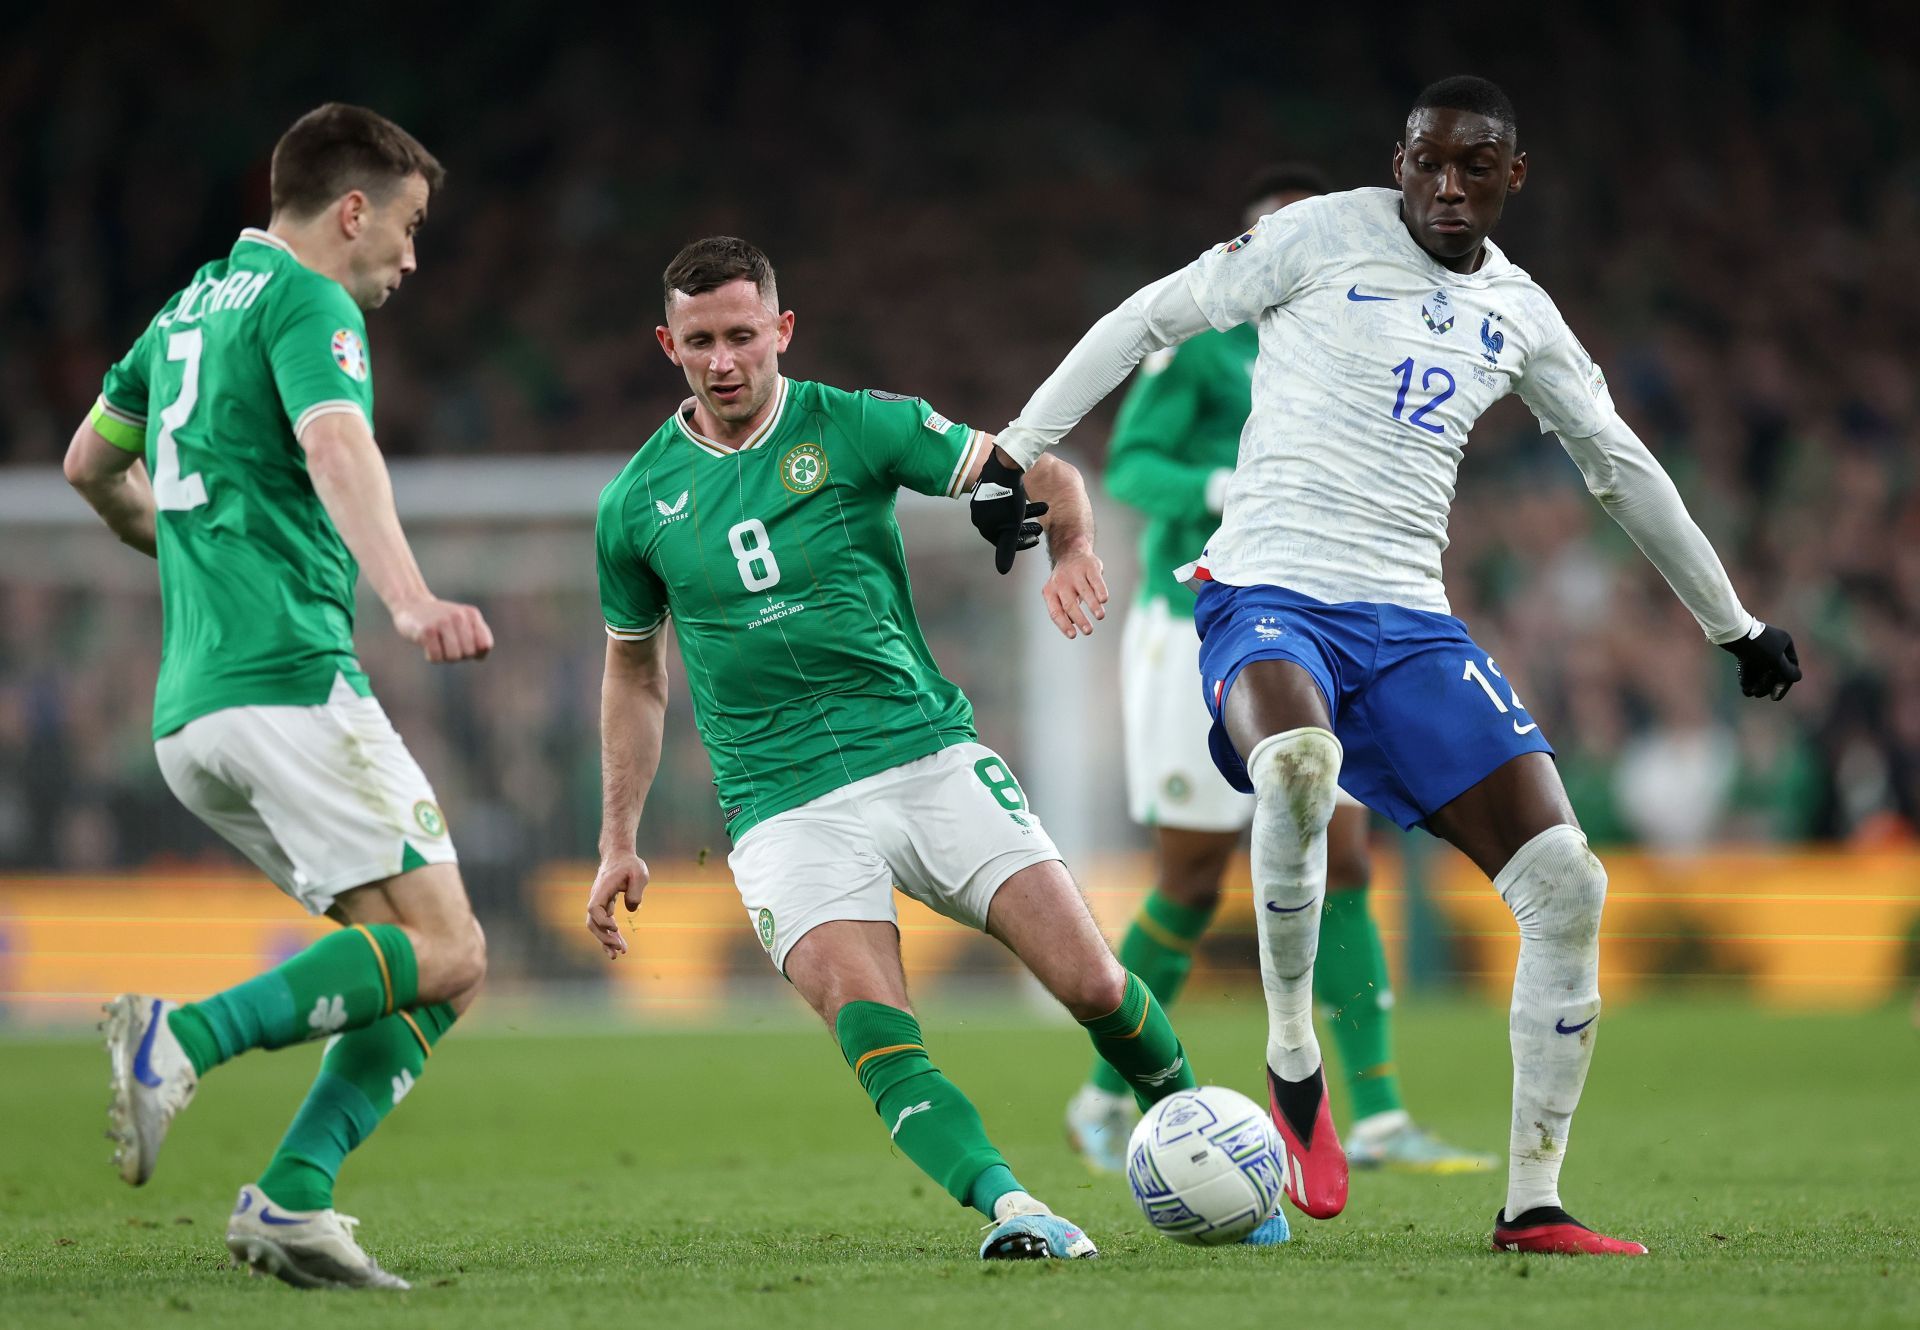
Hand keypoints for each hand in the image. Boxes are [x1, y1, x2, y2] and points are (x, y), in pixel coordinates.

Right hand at [393, 596, 494, 662]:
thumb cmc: (440, 621)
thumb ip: (476, 637)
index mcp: (471, 614)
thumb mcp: (462, 622)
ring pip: (453, 657)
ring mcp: (443, 622)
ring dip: (444, 657)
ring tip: (438, 645)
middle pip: (469, 653)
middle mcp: (459, 616)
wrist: (410, 605)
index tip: (465, 648)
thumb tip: (480, 657)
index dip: (477, 653)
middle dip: (459, 656)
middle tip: (447, 645)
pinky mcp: (427, 630)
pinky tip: (427, 645)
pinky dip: (432, 657)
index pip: (485, 644)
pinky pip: (436, 657)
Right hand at [586, 853, 649, 958]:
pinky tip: (618, 948)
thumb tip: (631, 909)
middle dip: (604, 937)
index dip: (602, 920)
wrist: (619, 856)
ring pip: (596, 926)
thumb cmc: (630, 864)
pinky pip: (603, 925)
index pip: (594, 908)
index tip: (616, 927)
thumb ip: (636, 890)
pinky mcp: (605, 907)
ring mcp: (599, 903)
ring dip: (605, 941)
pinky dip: (609, 936)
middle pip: (592, 922)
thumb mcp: (639, 873)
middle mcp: (597, 897)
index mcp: (603, 888)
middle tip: (619, 948)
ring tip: (618, 954)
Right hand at [969, 452, 1048, 574]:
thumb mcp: (1011, 527)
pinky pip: (1006, 501)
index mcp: (984, 527)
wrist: (1003, 467)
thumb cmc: (1007, 499)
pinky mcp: (989, 488)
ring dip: (1027, 514)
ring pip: (1008, 513)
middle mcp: (980, 515)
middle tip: (1040, 528)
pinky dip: (1019, 504)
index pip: (1003, 542)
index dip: (1022, 543)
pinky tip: (1030, 498)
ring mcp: (983, 501)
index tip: (1036, 540)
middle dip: (1025, 529)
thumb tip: (1002, 571)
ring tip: (1043, 509)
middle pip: (1007, 527)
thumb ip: (1007, 549)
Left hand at [1042, 550, 1107, 638]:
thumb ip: (1063, 610)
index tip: (1073, 635)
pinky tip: (1104, 600)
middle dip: (1080, 619)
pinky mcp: (1090, 567)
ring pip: (1084, 592)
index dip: (1064, 625)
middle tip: (1088, 631)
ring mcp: (1075, 574)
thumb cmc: (1066, 581)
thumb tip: (1070, 626)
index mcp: (1050, 592)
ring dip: (1093, 606)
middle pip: (1069, 604)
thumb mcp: (1058, 594)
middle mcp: (1061, 583)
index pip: (1055, 612)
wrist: (1071, 552)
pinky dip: (1100, 590)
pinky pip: (1095, 580)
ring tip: (1100, 616)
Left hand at [1719, 620, 1800, 699]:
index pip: (1790, 667)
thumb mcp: (1776, 661)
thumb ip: (1787, 672)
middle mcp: (1774, 643)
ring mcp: (1759, 646)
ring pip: (1761, 669)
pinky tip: (1744, 687)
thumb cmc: (1756, 646)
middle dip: (1766, 684)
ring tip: (1749, 692)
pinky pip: (1750, 665)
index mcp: (1784, 642)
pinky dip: (1748, 676)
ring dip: (1756, 682)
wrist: (1731, 631)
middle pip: (1774, 670)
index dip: (1783, 685)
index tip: (1774, 697)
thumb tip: (1797, 678)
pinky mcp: (1745, 648)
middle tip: (1757, 694)